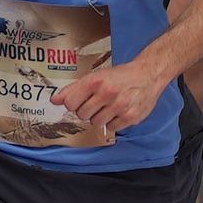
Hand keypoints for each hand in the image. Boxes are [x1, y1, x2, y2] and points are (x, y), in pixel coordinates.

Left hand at [62, 56, 176, 136]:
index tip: (80, 101)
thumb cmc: (120, 76)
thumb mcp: (96, 77)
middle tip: (98, 103)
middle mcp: (107, 92)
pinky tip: (119, 111)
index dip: (73, 104)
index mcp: (95, 81)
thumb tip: (54, 100)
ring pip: (96, 123)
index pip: (70, 103)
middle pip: (82, 114)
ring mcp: (120, 106)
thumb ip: (74, 89)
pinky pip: (112, 127)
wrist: (148, 75)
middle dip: (88, 110)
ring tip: (109, 107)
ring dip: (100, 117)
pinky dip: (114, 122)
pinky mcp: (130, 116)